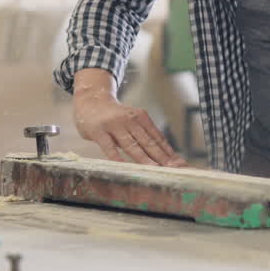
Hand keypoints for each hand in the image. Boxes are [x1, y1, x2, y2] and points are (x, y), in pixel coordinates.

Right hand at [72, 70, 186, 166]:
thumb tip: (164, 154)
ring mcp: (114, 125)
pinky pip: (109, 147)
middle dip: (161, 156)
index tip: (178, 163)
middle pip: (148, 142)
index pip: (157, 137)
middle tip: (172, 168)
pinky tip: (124, 166)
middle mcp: (130, 119)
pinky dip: (117, 157)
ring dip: (144, 158)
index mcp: (141, 117)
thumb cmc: (115, 117)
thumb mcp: (132, 120)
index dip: (168, 151)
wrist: (91, 101)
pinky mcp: (99, 131)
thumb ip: (144, 135)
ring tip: (154, 169)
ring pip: (131, 145)